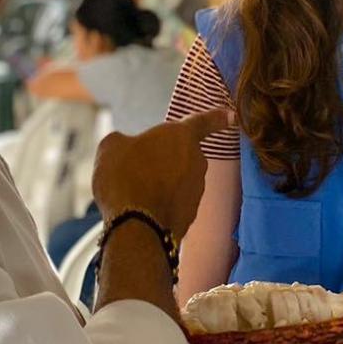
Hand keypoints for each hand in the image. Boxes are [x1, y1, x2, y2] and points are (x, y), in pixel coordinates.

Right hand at [93, 109, 232, 239]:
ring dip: (162, 183)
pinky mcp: (191, 215)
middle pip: (183, 155)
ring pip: (178, 180)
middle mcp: (197, 161)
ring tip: (135, 192)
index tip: (232, 115)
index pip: (203, 121)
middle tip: (138, 167)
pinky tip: (143, 210)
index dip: (216, 117)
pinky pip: (175, 202)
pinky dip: (162, 203)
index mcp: (181, 136)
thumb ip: (124, 141)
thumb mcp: (111, 147)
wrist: (135, 228)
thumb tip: (127, 147)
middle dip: (166, 159)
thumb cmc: (124, 177)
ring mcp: (196, 190)